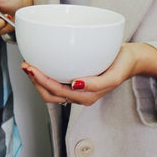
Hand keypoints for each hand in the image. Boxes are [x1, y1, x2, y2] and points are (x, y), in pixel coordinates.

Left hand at [22, 42, 156, 105]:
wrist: (130, 59)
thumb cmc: (122, 66)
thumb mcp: (114, 76)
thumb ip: (97, 84)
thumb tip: (75, 84)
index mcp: (86, 96)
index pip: (57, 92)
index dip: (41, 81)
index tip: (31, 68)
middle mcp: (79, 94)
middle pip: (50, 94)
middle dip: (35, 82)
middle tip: (26, 64)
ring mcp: (76, 88)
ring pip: (50, 90)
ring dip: (38, 79)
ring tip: (29, 64)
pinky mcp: (75, 79)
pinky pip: (56, 81)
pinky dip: (45, 75)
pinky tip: (41, 63)